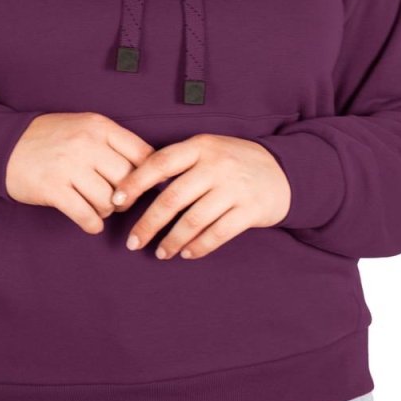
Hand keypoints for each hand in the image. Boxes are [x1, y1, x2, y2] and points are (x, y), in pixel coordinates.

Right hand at [5, 112, 154, 235]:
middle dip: (127, 196)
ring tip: (97, 207)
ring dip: (107, 211)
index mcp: (98, 126)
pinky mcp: (53, 189)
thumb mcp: (83, 127)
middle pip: (128, 180)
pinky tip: (90, 222)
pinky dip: (93, 224)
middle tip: (117, 200)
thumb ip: (114, 143)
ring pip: (109, 201)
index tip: (142, 185)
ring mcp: (69, 166)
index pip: (142, 153)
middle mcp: (86, 143)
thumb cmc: (50, 138)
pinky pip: (86, 216)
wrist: (3, 144)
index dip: (148, 174)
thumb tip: (150, 170)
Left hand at [112, 135, 291, 259]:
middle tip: (133, 242)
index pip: (159, 162)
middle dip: (148, 223)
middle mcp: (216, 165)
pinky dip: (198, 247)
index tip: (116, 201)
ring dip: (172, 241)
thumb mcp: (208, 150)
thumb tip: (136, 186)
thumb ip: (179, 163)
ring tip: (160, 253)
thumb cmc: (234, 163)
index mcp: (200, 146)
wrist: (284, 171)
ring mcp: (234, 188)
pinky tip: (187, 253)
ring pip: (193, 220)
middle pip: (172, 198)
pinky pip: (217, 234)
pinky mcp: (250, 210)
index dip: (134, 182)